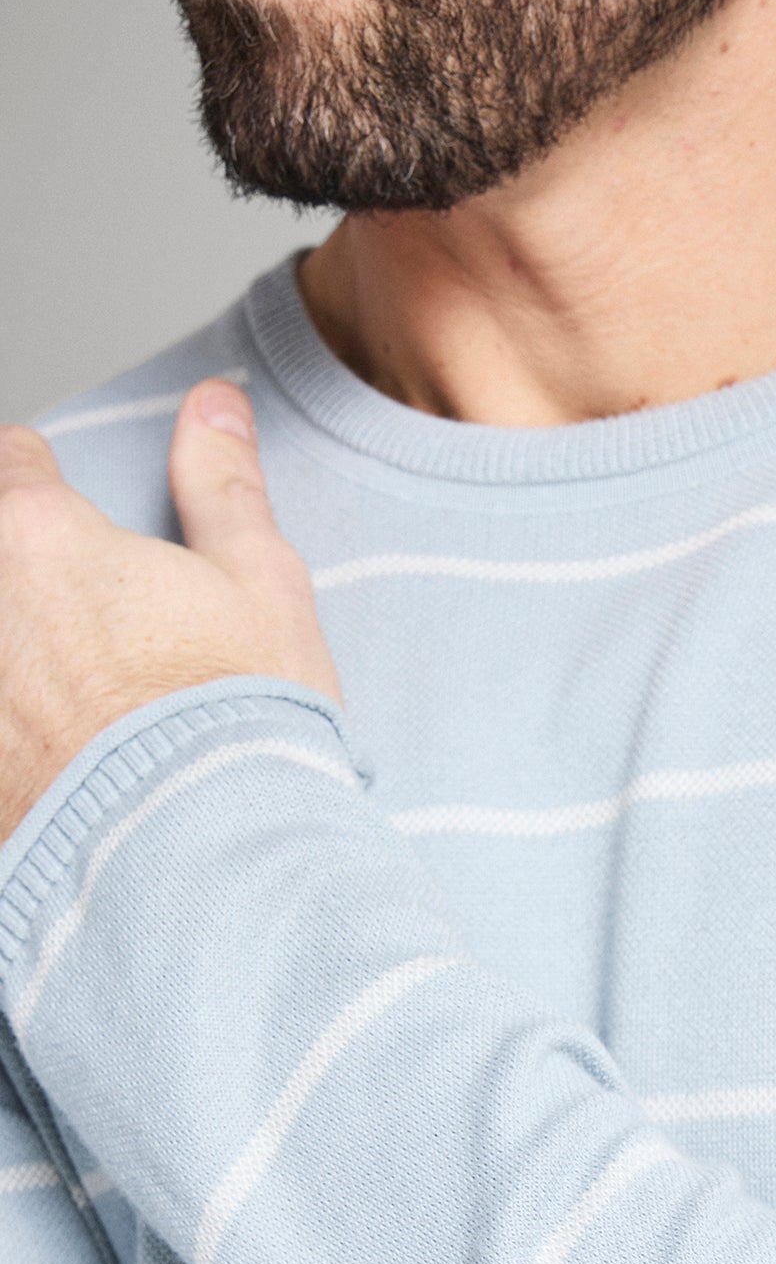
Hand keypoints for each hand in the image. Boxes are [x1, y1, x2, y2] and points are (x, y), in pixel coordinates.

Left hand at [0, 382, 339, 846]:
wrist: (202, 861)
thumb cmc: (237, 728)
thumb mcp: (261, 590)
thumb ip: (223, 487)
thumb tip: (214, 402)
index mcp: (41, 535)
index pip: (13, 462)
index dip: (45, 486)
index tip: (79, 533)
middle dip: (20, 575)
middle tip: (80, 631)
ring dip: (16, 657)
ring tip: (64, 699)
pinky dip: (10, 731)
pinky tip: (44, 754)